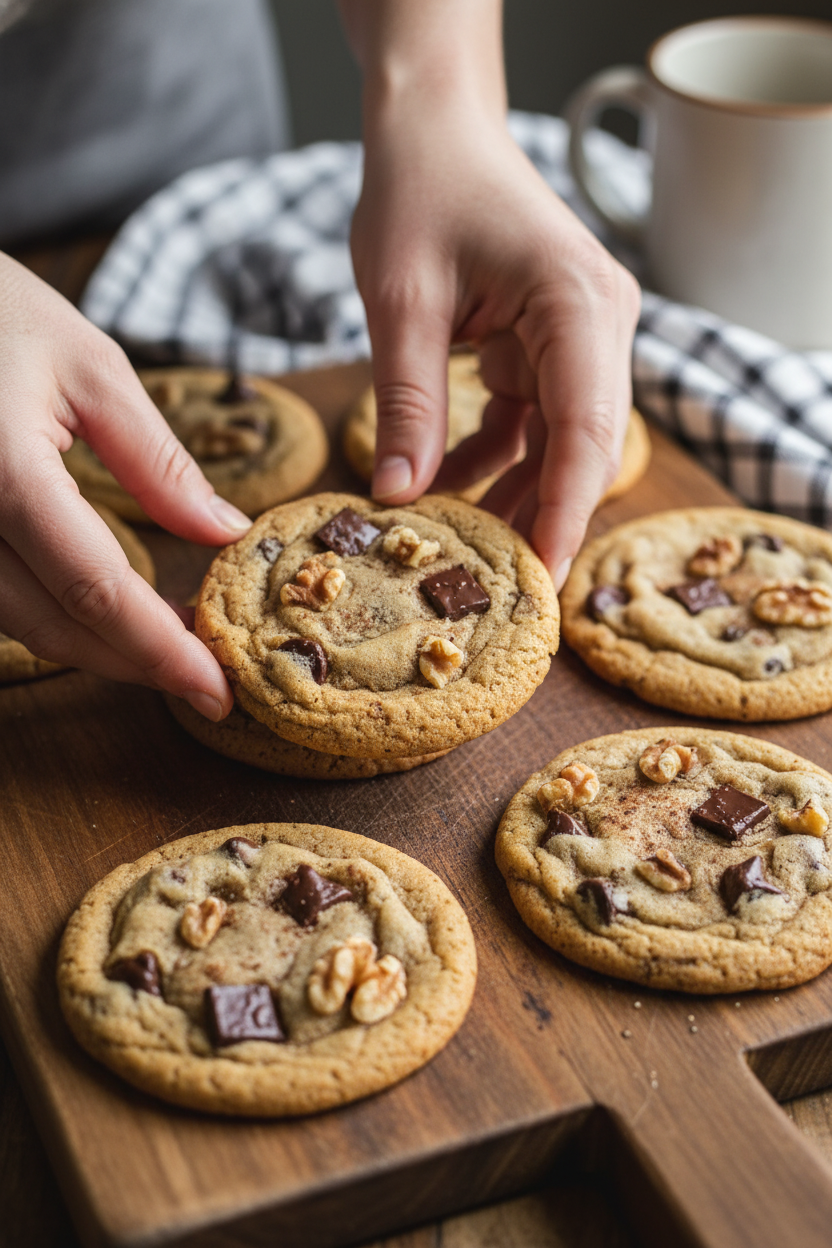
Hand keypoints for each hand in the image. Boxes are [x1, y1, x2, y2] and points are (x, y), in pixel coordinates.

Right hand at [0, 254, 250, 716]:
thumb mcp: (91, 368)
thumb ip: (157, 461)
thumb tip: (224, 532)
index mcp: (2, 473)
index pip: (97, 588)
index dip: (161, 650)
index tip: (217, 688)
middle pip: (54, 627)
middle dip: (136, 663)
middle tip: (207, 677)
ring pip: (19, 625)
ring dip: (97, 647)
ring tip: (169, 645)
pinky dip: (54, 616)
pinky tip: (104, 612)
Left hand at [341, 0, 639, 586]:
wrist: (433, 129)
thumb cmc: (420, 189)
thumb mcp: (401, 300)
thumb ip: (405, 402)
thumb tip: (397, 498)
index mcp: (578, 305)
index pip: (587, 430)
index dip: (565, 512)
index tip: (541, 580)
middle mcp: (597, 324)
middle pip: (585, 446)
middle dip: (543, 516)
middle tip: (502, 593)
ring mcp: (578, 337)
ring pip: (562, 443)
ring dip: (517, 495)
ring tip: (470, 554)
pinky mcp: (550, 347)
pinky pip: (534, 422)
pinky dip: (497, 459)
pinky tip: (450, 489)